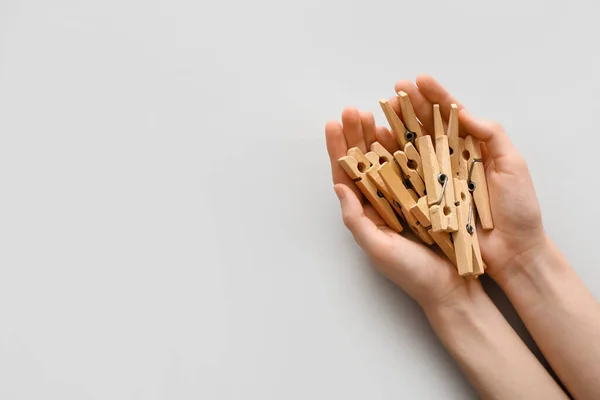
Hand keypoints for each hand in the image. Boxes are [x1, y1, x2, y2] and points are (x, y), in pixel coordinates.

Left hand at [325, 106, 479, 308]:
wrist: (451, 288)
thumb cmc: (413, 274)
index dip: (337, 149)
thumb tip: (338, 186)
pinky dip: (406, 147)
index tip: (333, 124)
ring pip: (387, 160)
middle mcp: (381, 202)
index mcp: (365, 214)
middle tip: (353, 110)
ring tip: (374, 112)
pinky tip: (402, 130)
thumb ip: (356, 220)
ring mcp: (404, 197)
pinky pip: (413, 167)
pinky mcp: (427, 196)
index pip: (346, 175)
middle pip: (363, 162)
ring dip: (379, 135)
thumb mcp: (378, 249)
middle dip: (356, 134)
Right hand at [388, 75, 546, 281]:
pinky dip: (390, 161)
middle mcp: (451, 160)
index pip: (451, 115)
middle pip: (426, 128)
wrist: (511, 252)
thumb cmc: (518, 209)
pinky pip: (405, 177)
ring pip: (411, 148)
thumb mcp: (513, 165)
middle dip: (409, 108)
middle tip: (393, 91)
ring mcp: (436, 179)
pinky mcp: (425, 200)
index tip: (419, 80)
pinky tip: (377, 146)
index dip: (435, 97)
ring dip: (394, 129)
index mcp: (473, 147)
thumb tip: (463, 112)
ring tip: (379, 112)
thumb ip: (491, 135)